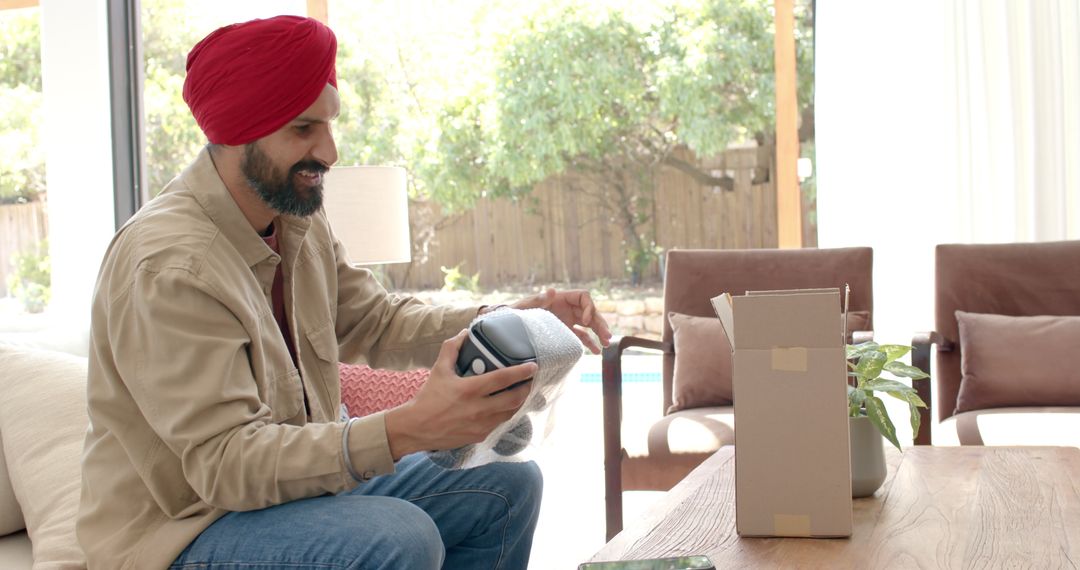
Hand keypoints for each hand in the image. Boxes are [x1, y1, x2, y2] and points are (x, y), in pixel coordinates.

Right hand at [384, 330, 534, 460]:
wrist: (416, 428)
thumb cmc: (428, 398)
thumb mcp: (438, 369)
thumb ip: (452, 348)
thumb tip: (465, 333)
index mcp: (469, 390)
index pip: (503, 378)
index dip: (521, 371)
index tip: (533, 366)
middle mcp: (478, 409)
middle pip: (514, 398)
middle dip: (526, 388)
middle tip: (530, 379)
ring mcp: (481, 425)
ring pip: (511, 412)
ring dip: (519, 401)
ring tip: (521, 391)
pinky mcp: (480, 436)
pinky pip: (501, 423)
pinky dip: (507, 413)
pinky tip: (507, 405)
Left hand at [509, 288, 612, 353]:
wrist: (512, 326)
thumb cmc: (518, 312)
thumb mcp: (526, 305)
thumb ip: (538, 299)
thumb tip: (552, 290)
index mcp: (562, 298)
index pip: (584, 297)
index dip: (588, 307)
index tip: (583, 320)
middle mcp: (568, 308)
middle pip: (590, 312)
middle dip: (600, 323)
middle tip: (607, 336)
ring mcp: (569, 320)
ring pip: (589, 325)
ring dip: (599, 333)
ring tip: (607, 344)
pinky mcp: (566, 332)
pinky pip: (582, 336)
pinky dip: (590, 343)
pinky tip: (597, 351)